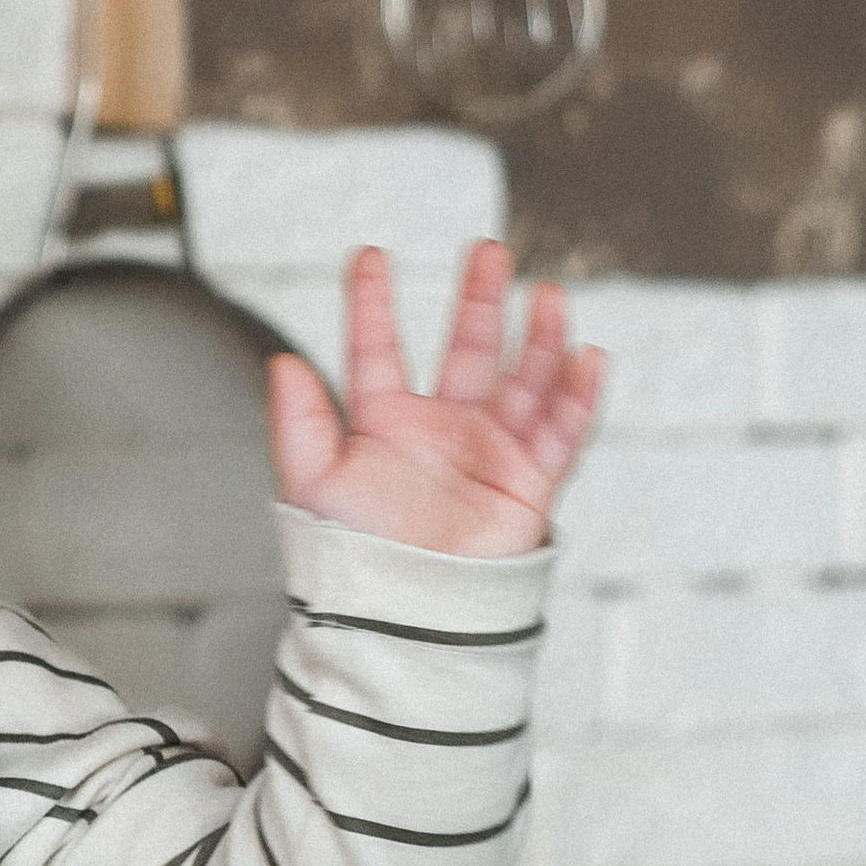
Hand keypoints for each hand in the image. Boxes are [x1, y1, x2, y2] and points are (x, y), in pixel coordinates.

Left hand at [266, 241, 602, 558]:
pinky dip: (577, 397)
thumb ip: (300, 424)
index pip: (377, 351)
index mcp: (383, 426)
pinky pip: (562, 432)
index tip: (368, 255)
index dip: (372, 304)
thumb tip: (280, 363)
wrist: (407, 614)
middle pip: (466, 350)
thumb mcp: (315, 484)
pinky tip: (585, 357)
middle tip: (486, 250)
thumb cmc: (356, 558)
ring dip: (537, 338)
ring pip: (522, 381)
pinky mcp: (528, 484)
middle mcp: (439, 432)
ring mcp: (488, 454)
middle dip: (478, 300)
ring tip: (546, 294)